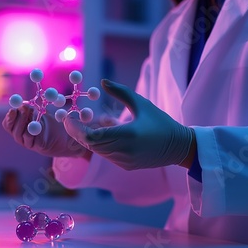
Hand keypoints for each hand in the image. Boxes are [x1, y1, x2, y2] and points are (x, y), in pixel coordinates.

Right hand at [2, 105, 89, 157]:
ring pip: (22, 134)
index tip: (13, 109)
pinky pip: (32, 138)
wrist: (64, 135)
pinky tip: (39, 124)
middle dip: (19, 118)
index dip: (9, 118)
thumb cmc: (49, 123)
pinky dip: (34, 130)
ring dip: (27, 123)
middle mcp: (21, 138)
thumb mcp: (37, 114)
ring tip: (34, 114)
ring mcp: (29, 144)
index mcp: (18, 129)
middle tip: (25, 108)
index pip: (7, 125)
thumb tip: (21, 104)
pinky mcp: (39, 147)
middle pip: (13, 130)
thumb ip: (28, 110)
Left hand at [63, 79, 195, 169]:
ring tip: (85, 124)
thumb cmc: (160, 122)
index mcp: (127, 135)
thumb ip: (121, 92)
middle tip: (70, 119)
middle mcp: (123, 151)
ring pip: (96, 150)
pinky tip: (103, 133)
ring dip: (88, 138)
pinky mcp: (125, 166)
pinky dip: (99, 144)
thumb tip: (103, 81)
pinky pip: (106, 155)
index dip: (76, 128)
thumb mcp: (142, 103)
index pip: (91, 137)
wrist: (178, 147)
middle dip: (77, 132)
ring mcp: (124, 161)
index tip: (69, 117)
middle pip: (90, 144)